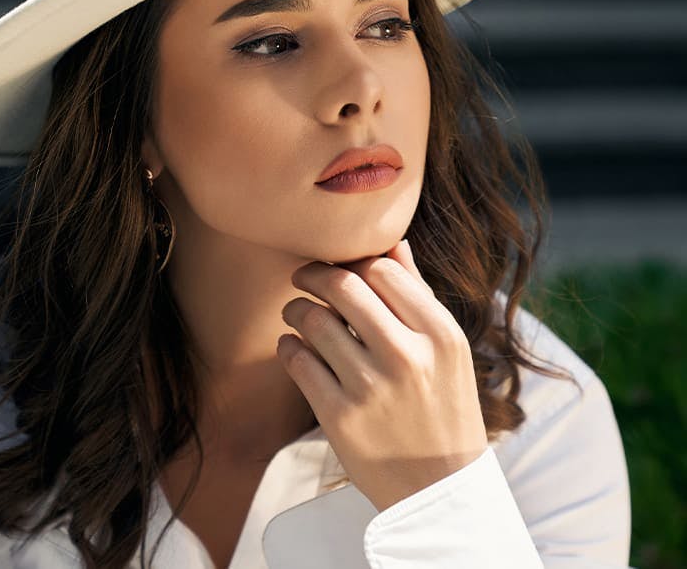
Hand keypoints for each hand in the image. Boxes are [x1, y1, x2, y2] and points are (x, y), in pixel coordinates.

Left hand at [277, 239, 487, 511]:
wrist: (440, 493)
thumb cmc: (444, 409)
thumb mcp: (447, 351)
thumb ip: (418, 294)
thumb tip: (394, 243)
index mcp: (440, 334)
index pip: (382, 270)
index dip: (353, 261)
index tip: (339, 266)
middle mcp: (407, 356)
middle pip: (343, 285)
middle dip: (313, 273)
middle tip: (302, 277)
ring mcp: (371, 388)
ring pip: (314, 320)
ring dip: (296, 309)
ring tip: (296, 313)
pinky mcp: (340, 418)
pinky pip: (298, 362)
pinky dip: (288, 347)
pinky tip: (293, 347)